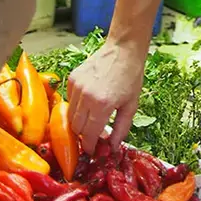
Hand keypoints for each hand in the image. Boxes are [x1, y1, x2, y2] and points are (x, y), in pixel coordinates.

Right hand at [67, 40, 145, 154]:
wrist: (124, 49)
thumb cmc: (131, 76)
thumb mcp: (131, 105)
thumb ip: (121, 129)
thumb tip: (112, 148)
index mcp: (102, 105)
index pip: (89, 135)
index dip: (90, 147)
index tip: (92, 151)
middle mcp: (86, 97)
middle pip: (76, 128)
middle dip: (84, 135)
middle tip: (93, 136)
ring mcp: (77, 86)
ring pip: (70, 115)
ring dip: (80, 121)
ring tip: (92, 117)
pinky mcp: (72, 78)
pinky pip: (69, 100)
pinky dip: (77, 105)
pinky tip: (89, 100)